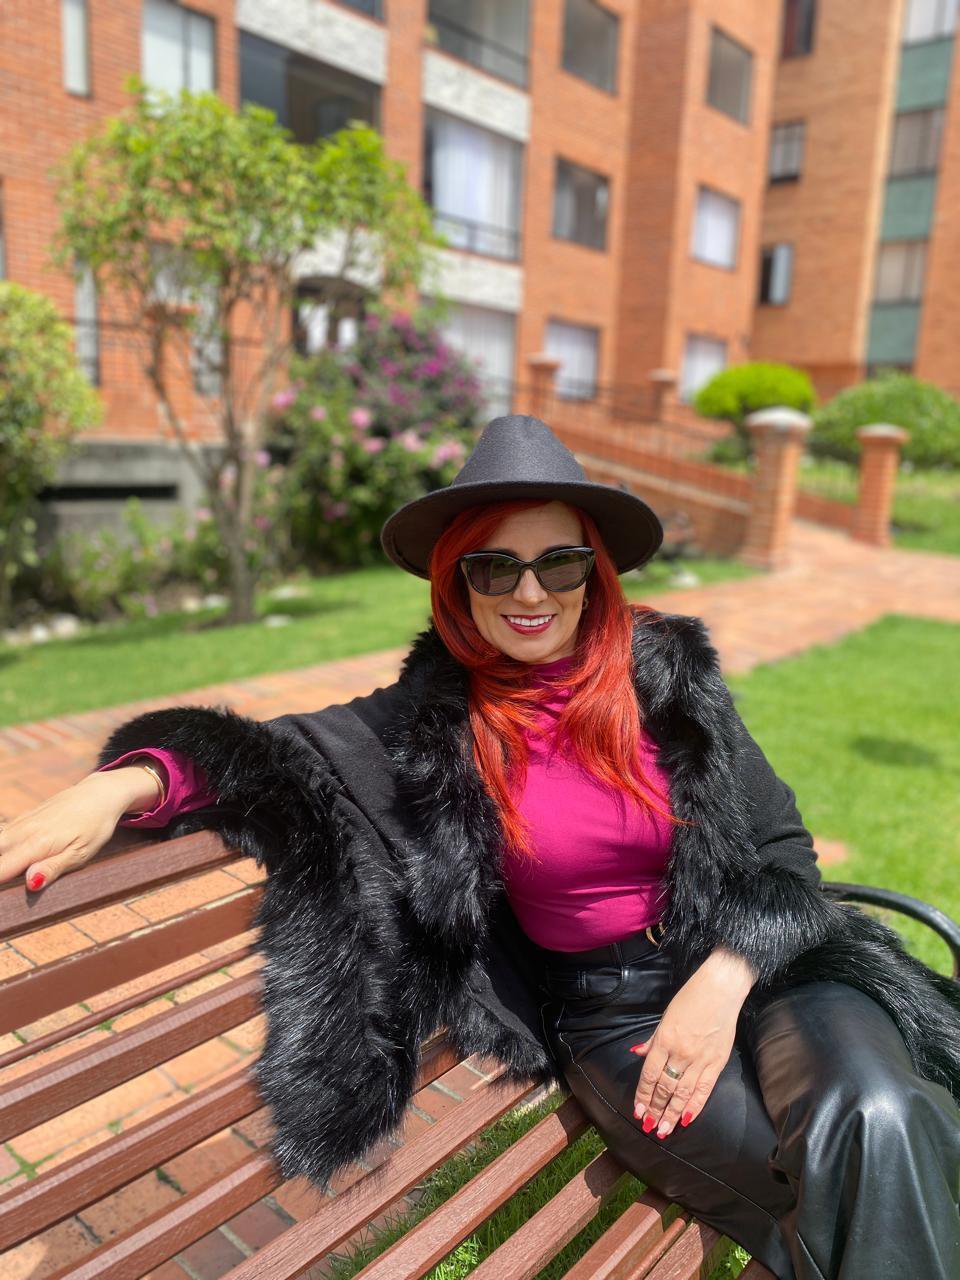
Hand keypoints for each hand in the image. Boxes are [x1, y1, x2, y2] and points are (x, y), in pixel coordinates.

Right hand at [0, 770, 151, 890]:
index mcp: (37, 843)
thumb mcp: (81, 853)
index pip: (2, 868)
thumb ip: (53, 868)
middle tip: (13, 881)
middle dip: (2, 868)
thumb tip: (30, 884)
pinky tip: (17, 851)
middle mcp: (24, 830)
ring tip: (25, 864)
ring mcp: (23, 821)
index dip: (0, 880)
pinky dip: (4, 845)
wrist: (100, 794)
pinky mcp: (24, 817)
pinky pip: (4, 833)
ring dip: (4, 857)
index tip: (5, 891)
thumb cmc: (95, 826)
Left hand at [630, 951, 752, 1138]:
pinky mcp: (717, 1062)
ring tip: (664, 1130)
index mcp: (665, 1040)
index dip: (643, 1095)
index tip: (638, 1111)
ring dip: (672, 1113)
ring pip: (683, 1093)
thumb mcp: (665, 1017)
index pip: (650, 1075)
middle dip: (655, 1109)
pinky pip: (704, 1089)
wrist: (720, 990)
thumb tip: (637, 1054)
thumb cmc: (690, 999)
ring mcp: (700, 1059)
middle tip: (649, 1127)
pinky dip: (695, 1106)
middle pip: (665, 1087)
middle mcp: (681, 1052)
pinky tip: (686, 1119)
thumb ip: (653, 1040)